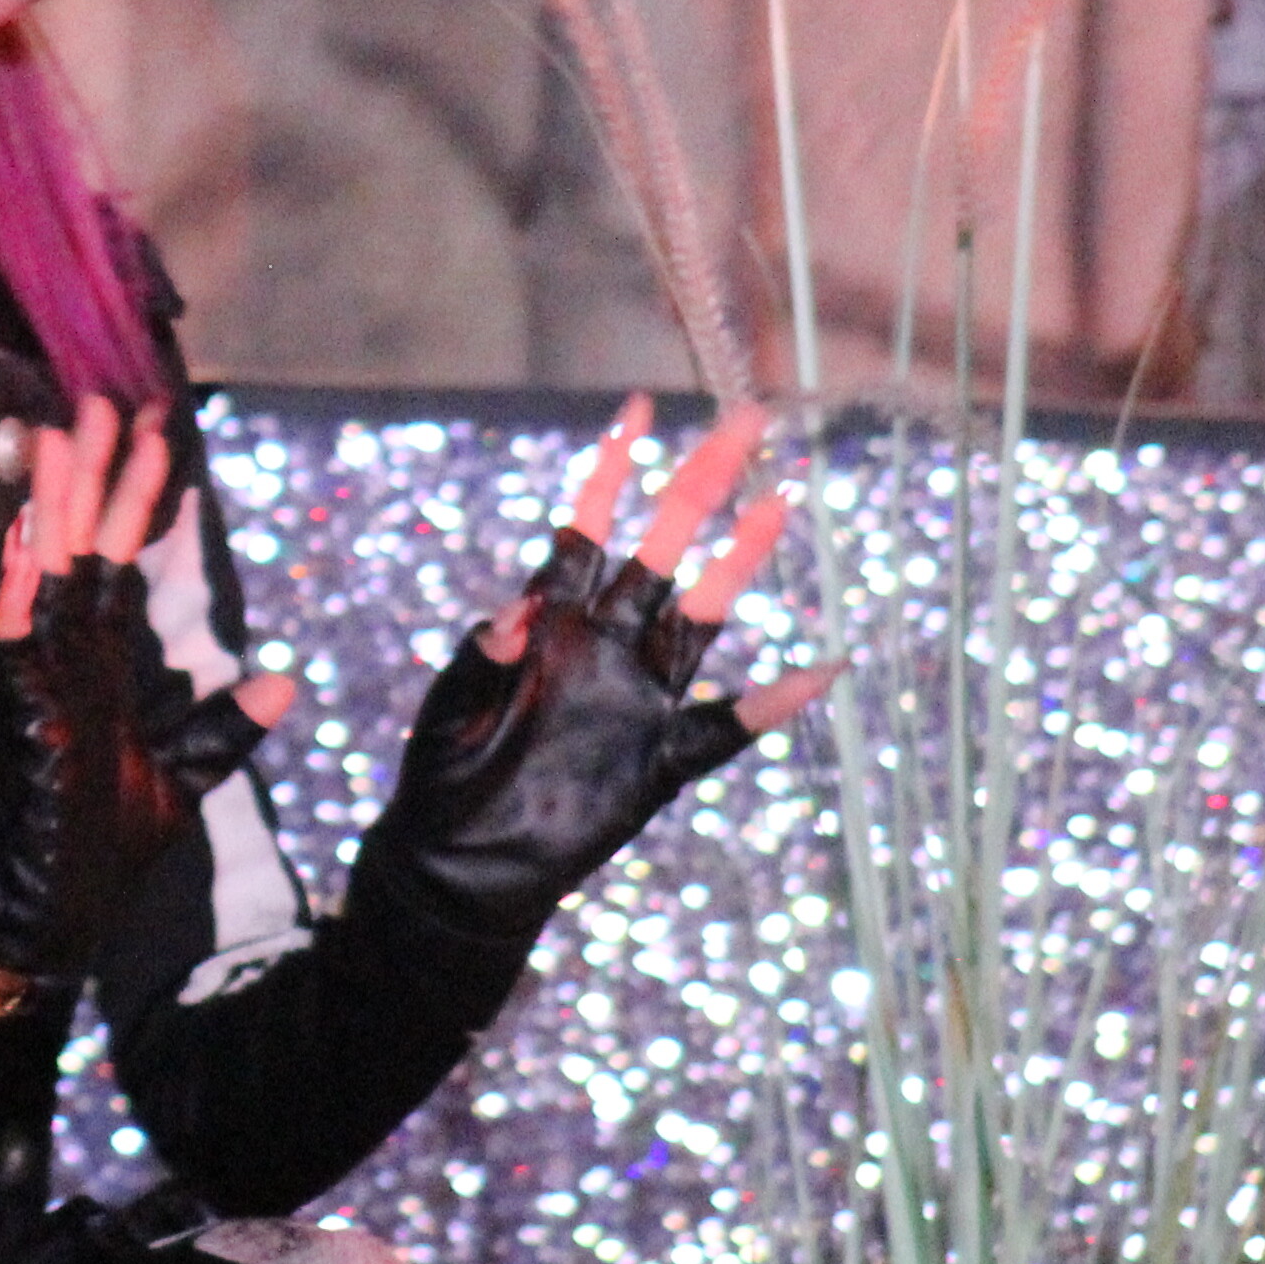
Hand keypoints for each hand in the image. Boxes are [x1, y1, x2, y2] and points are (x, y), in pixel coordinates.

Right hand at [0, 400, 274, 981]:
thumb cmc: (107, 845)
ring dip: (55, 505)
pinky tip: (27, 535)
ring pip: (49, 573)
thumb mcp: (188, 778)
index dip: (142, 499)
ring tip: (63, 435)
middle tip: (108, 401)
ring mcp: (44, 680)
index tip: (160, 435)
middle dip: (100, 476)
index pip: (124, 562)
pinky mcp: (24, 713)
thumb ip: (228, 727)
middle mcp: (70, 657)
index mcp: (107, 663)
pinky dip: (20, 586)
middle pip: (87, 546)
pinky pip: (18, 637)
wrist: (55, 911)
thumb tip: (283, 676)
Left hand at [362, 397, 829, 942]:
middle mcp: (602, 646)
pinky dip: (773, 705)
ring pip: (698, 618)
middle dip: (697, 485)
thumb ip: (482, 660)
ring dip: (736, 564)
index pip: (586, 528)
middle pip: (660, 550)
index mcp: (549, 621)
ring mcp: (635, 699)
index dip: (612, 468)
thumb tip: (516, 615)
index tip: (639, 406)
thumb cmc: (443, 769)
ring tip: (777, 507)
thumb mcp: (447, 709)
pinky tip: (821, 674)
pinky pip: (725, 730)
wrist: (458, 858)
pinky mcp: (656, 761)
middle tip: (744, 422)